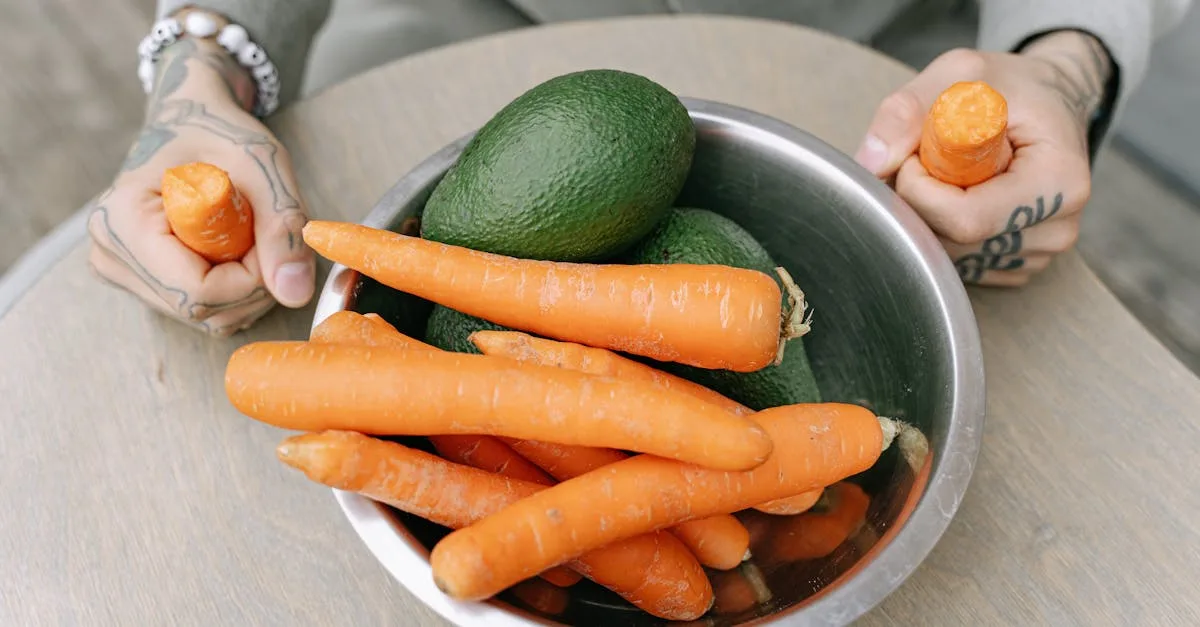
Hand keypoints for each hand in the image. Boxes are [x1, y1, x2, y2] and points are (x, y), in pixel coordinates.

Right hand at [87, 35, 314, 335]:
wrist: (189, 117)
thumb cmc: (219, 129)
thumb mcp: (261, 164)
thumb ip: (282, 227)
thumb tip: (295, 293)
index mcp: (122, 220)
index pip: (196, 292)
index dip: (250, 277)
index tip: (267, 235)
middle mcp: (110, 254)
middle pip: (202, 310)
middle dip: (252, 282)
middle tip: (263, 230)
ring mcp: (123, 271)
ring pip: (207, 317)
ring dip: (248, 286)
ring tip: (247, 232)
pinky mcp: (143, 282)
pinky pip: (204, 310)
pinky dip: (235, 289)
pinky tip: (235, 248)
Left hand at [855, 31, 1113, 286]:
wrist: (1050, 104)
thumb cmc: (1010, 87)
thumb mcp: (960, 74)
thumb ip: (907, 111)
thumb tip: (870, 162)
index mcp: (1059, 182)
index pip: (964, 217)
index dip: (919, 190)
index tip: (914, 155)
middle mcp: (1057, 227)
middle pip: (950, 242)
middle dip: (916, 202)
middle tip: (923, 160)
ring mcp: (1038, 254)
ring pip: (946, 256)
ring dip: (925, 216)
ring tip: (945, 174)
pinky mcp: (1016, 266)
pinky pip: (955, 262)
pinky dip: (940, 231)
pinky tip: (956, 196)